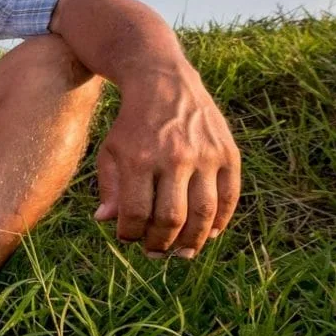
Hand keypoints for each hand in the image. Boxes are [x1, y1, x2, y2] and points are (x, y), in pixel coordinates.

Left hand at [94, 66, 239, 258]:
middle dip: (162, 243)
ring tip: (182, 252)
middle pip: (172, 218)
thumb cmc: (131, 125)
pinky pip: (229, 197)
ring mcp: (205, 155)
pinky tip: (208, 234)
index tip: (128, 238)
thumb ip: (109, 188)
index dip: (132, 234)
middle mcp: (174, 158)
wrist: (163, 84)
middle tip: (155, 252)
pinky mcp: (227, 153)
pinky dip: (220, 221)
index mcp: (139, 159)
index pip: (137, 213)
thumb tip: (106, 222)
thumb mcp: (110, 152)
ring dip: (193, 240)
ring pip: (204, 213)